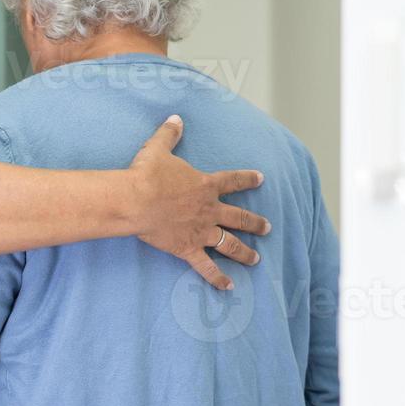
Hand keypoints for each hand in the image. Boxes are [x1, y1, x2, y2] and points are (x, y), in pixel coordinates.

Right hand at [127, 115, 270, 290]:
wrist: (136, 200)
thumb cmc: (147, 174)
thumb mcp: (158, 148)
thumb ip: (170, 134)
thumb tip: (175, 118)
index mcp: (206, 185)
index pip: (233, 181)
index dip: (248, 179)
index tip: (261, 179)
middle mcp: (210, 210)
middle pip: (239, 217)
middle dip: (255, 222)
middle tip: (267, 227)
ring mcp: (201, 231)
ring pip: (230, 244)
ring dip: (245, 252)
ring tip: (255, 259)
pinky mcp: (188, 248)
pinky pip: (206, 267)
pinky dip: (217, 278)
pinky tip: (229, 287)